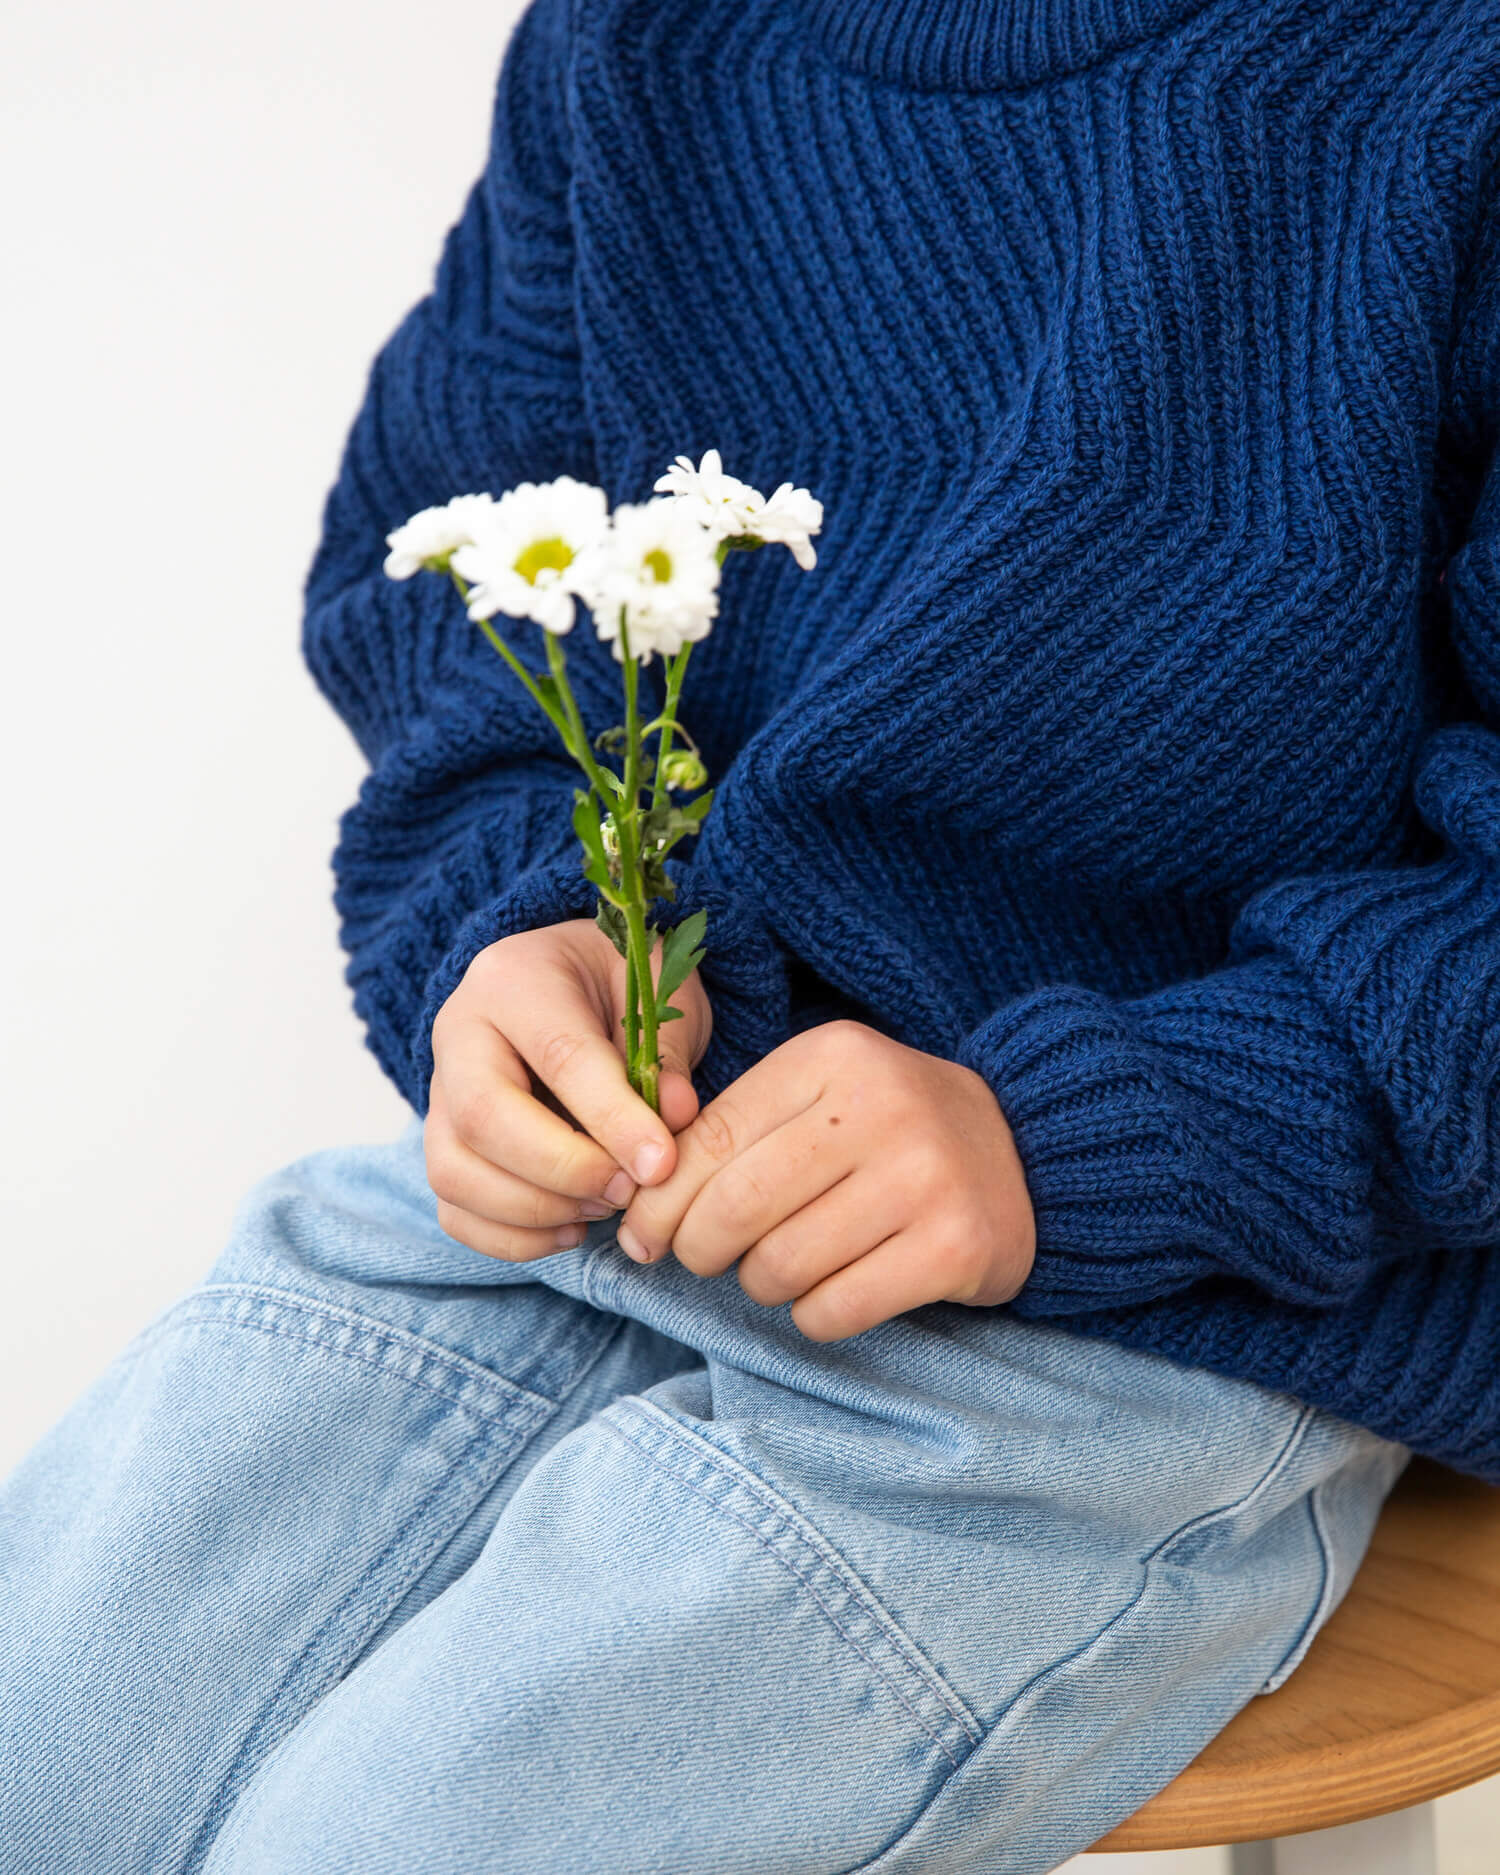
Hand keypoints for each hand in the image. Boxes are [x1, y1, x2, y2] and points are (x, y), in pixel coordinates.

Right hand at [425, 918, 711, 1259]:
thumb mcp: (655, 992)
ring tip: (604, 1205)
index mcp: (514, 978)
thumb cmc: (617, 984)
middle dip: (564, 1171)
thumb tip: (673, 1119)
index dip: (611, 1119)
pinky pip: (453, 1209)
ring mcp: (439, 1093)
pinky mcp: (441, 1144)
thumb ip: (665, 1052)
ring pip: (455, 1172)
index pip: (558, 1057)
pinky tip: (572, 1227)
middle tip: (629, 1190)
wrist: (568, 979)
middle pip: (484, 1119)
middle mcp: (459, 1033)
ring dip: (537, 1211)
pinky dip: (512, 1238)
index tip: (661, 1164)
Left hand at [617, 1020, 1034, 1339]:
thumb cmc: (888, 1131)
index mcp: (833, 1058)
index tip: (644, 1236)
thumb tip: (639, 1214)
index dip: (661, 1201)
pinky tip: (831, 1291)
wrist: (1025, 1153)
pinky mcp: (955, 1247)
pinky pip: (835, 1310)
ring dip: (762, 1284)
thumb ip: (733, 1135)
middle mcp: (881, 1108)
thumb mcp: (818, 1097)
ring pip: (780, 1267)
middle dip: (700, 1250)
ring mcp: (924, 1178)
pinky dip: (813, 1315)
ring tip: (783, 1267)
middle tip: (706, 1260)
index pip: (710, 1140)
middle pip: (736, 1209)